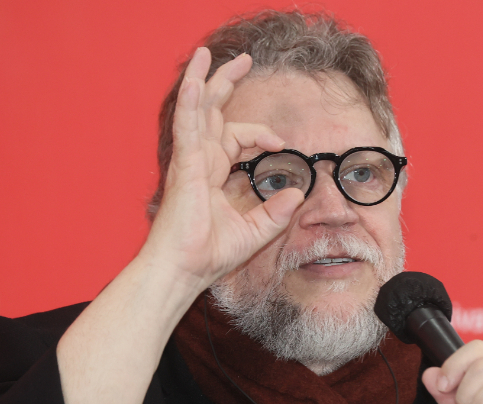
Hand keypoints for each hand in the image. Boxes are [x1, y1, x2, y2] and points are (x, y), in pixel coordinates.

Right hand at [141, 47, 303, 289]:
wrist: (185, 271)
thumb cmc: (210, 255)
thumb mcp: (256, 232)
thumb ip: (276, 212)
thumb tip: (298, 195)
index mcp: (214, 173)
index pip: (237, 138)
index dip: (260, 133)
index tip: (280, 143)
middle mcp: (202, 161)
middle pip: (215, 113)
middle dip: (228, 84)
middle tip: (243, 60)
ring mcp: (191, 161)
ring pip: (198, 110)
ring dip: (205, 80)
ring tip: (209, 54)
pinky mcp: (184, 166)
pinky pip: (187, 127)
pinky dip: (189, 102)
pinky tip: (194, 80)